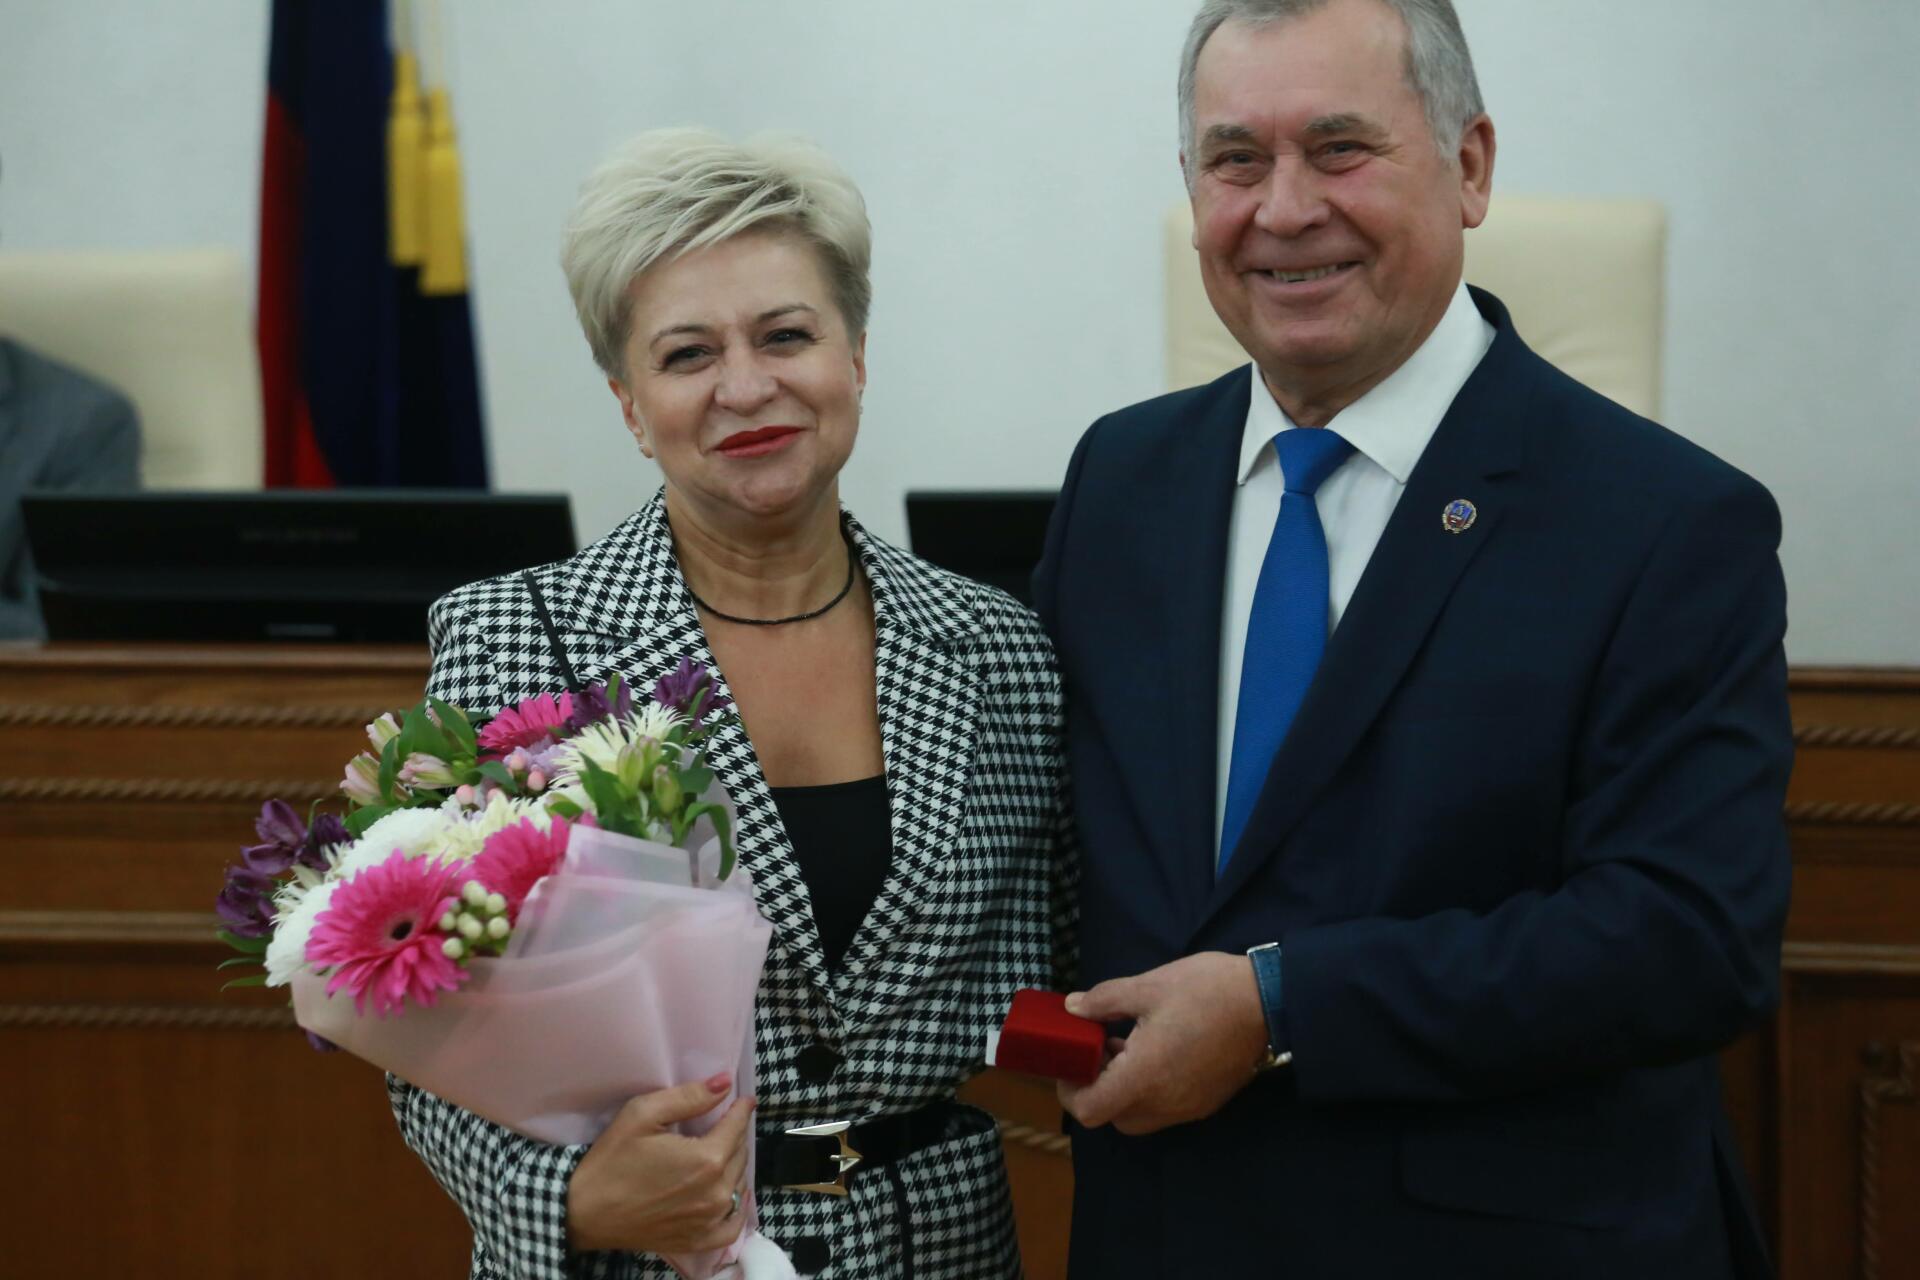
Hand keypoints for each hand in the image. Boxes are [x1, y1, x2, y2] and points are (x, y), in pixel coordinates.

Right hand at [567, 1073, 756, 1255]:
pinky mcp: (697, 1240)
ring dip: (734, 1166)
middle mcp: (715, 1193)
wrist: (584, 1212)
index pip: (737, 1127)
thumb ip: (689, 1097)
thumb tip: (724, 1083)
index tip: (743, 1100)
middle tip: (723, 1124)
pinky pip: (732, 1226)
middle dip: (734, 1135)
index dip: (740, 1109)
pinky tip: (730, 1195)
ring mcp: (709, 1221)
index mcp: (706, 1159)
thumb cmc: (611, 1160)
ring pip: (738, 1184)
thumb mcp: (642, 1114)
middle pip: (739, 1154)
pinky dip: (736, 1209)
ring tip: (721, 1152)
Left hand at [1057, 952, 1270, 1135]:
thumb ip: (1104, 1001)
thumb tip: (1073, 1008)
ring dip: (1125, 1089)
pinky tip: (1159, 1051)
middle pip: (1113, 1116)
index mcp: (1144, 1076)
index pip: (1090, 1110)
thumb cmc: (1206, 990)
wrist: (1269, 1002)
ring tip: (1128, 1045)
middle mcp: (1165, 1102)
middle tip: (1099, 1050)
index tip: (1072, 1062)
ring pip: (1140, 1116)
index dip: (1070, 1092)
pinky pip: (1166, 1108)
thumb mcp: (1149, 986)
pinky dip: (1151, 1090)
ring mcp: (1188, 1107)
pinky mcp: (1206, 1103)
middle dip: (1098, 1088)